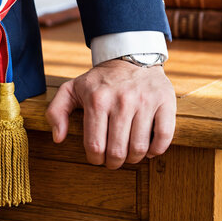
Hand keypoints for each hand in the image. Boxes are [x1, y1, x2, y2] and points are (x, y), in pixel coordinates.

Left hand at [45, 59, 175, 168]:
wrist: (131, 57)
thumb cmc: (99, 81)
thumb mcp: (71, 89)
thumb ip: (57, 112)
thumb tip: (58, 138)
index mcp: (96, 100)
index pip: (95, 145)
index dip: (95, 159)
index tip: (97, 158)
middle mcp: (121, 101)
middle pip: (117, 151)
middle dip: (114, 162)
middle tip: (113, 160)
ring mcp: (144, 101)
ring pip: (139, 147)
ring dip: (134, 158)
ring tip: (129, 155)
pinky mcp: (164, 102)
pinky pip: (164, 136)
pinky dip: (157, 149)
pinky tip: (149, 149)